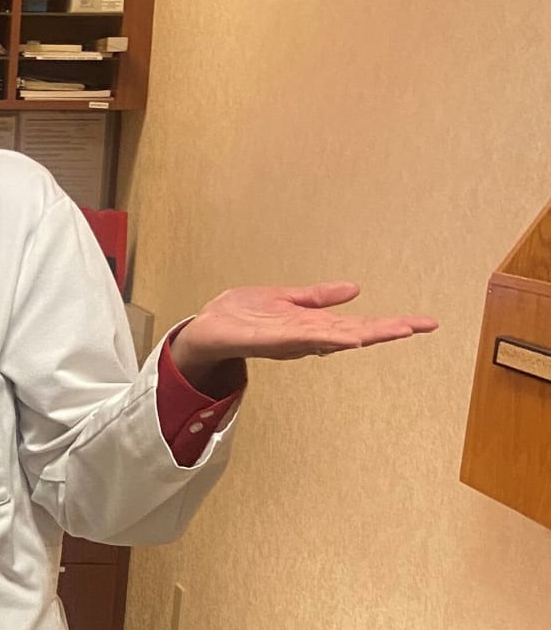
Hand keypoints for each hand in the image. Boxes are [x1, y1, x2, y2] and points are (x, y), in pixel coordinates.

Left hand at [170, 281, 438, 391]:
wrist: (206, 328)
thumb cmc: (243, 316)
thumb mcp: (287, 300)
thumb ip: (318, 298)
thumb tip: (355, 289)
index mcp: (313, 325)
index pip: (359, 325)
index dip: (390, 324)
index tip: (423, 323)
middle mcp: (305, 337)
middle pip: (353, 333)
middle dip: (386, 330)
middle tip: (419, 326)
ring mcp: (287, 340)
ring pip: (330, 338)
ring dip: (360, 335)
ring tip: (391, 331)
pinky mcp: (266, 339)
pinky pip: (298, 340)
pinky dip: (321, 339)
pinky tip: (343, 338)